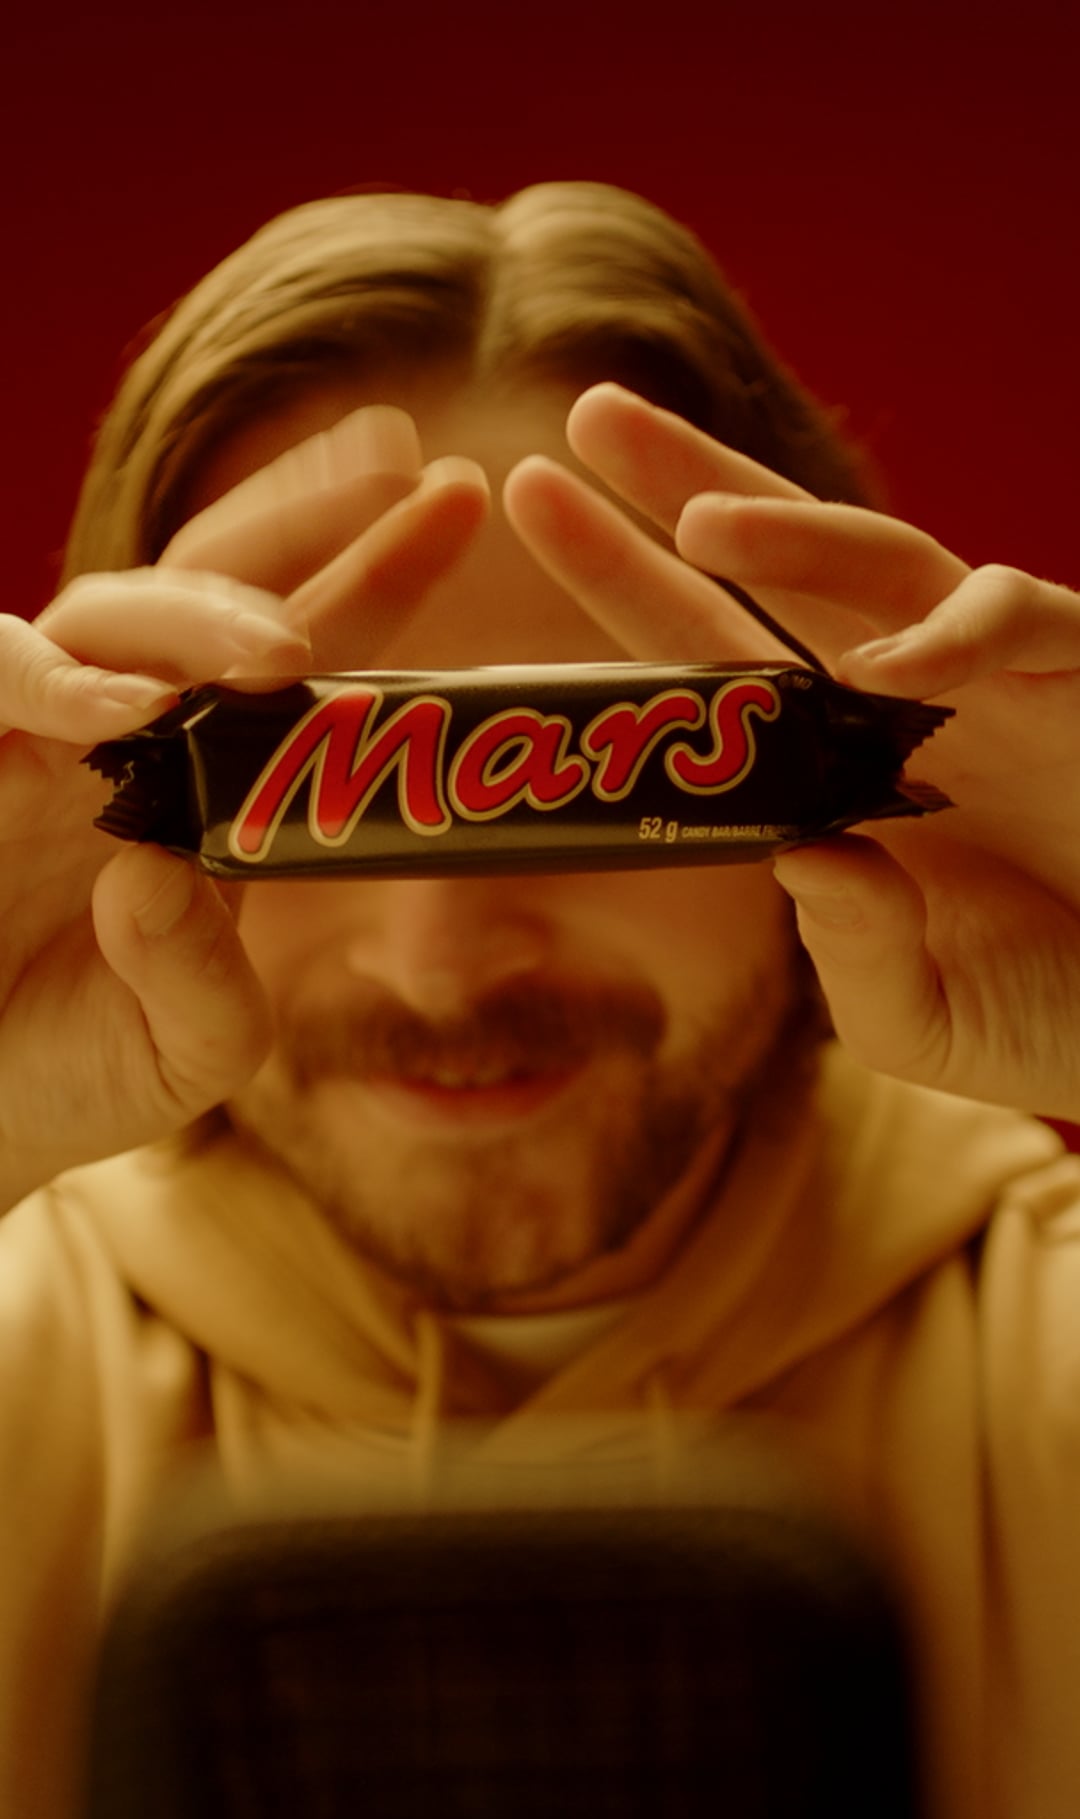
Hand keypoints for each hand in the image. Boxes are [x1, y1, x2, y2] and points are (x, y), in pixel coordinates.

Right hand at [0, 406, 489, 1204]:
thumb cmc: (70, 1068)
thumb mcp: (186, 1048)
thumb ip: (205, 978)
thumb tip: (164, 870)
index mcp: (206, 784)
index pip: (299, 659)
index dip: (376, 577)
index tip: (456, 498)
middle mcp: (123, 733)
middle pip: (214, 588)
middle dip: (307, 518)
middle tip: (404, 458)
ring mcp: (31, 731)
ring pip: (110, 612)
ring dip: (199, 615)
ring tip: (283, 650)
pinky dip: (55, 680)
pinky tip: (127, 708)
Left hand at [504, 382, 1079, 1121]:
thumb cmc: (1045, 1014)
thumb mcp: (915, 1013)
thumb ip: (850, 948)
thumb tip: (800, 856)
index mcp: (836, 770)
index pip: (713, 660)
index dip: (629, 583)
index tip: (540, 506)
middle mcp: (903, 703)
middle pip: (779, 571)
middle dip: (688, 486)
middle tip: (587, 412)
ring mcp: (994, 683)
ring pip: (886, 567)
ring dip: (794, 537)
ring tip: (697, 521)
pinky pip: (1017, 624)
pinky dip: (955, 636)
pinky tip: (885, 669)